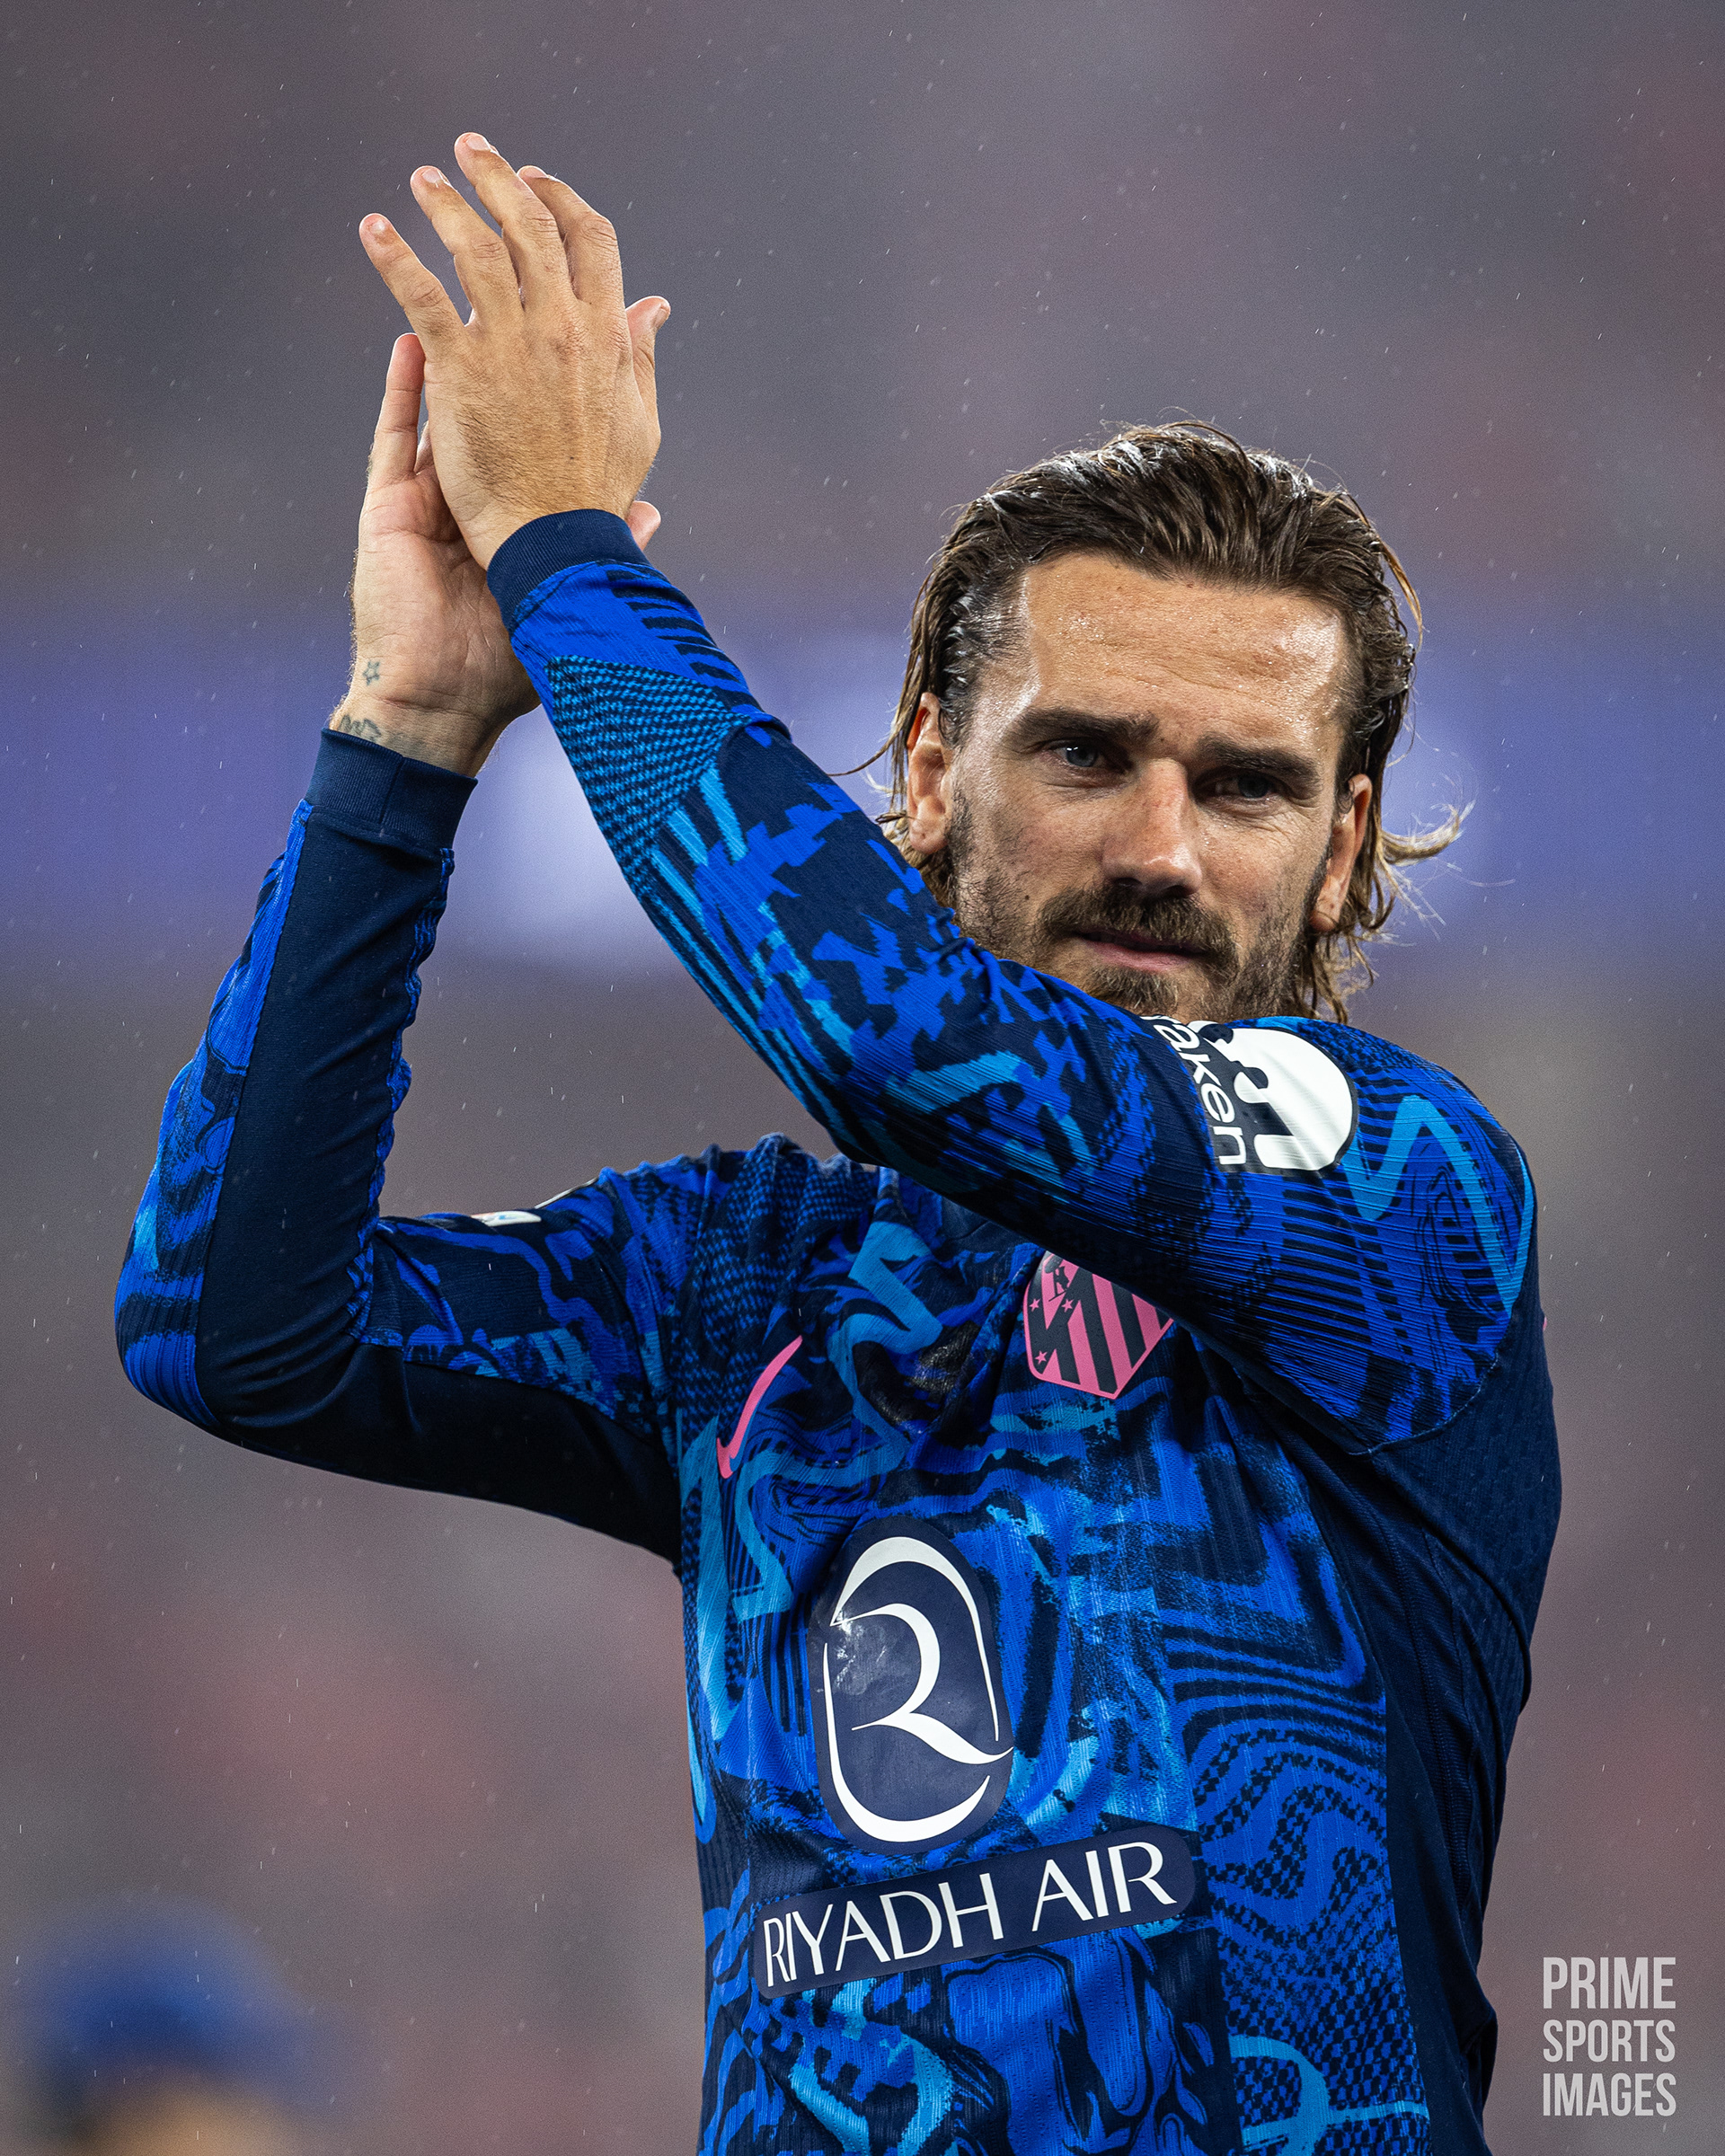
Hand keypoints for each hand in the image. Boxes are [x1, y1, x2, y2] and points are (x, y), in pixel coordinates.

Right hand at [332, 333, 661, 777]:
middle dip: (507, 352)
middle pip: (491, 408)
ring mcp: (428, 500)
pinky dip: (403, 387)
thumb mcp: (565, 599)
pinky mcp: (388, 508)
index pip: (536, 438)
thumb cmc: (501, 671)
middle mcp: (472, 500)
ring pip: (443, 408)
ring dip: (454, 350)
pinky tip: (413, 338)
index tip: (580, 343)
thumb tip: (651, 510)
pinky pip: (395, 434)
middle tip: (525, 296)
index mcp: (512, 519)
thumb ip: (605, 546)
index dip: (554, 392)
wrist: (440, 704)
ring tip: (471, 293)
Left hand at [357, 133, 667, 571]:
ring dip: (447, 203)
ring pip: (478, 248)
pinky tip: (373, 231)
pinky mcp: (462, 371)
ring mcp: (512, 346)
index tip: (535, 183)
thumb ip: (640, 357)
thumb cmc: (598, 496)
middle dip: (501, 178)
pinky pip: (422, 295)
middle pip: (532, 227)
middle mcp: (564, 329)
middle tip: (473, 151)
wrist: (559, 546)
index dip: (561, 202)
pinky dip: (395, 258)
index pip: (591, 242)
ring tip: (423, 180)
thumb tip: (653, 306)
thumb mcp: (640, 423)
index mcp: (607, 337)